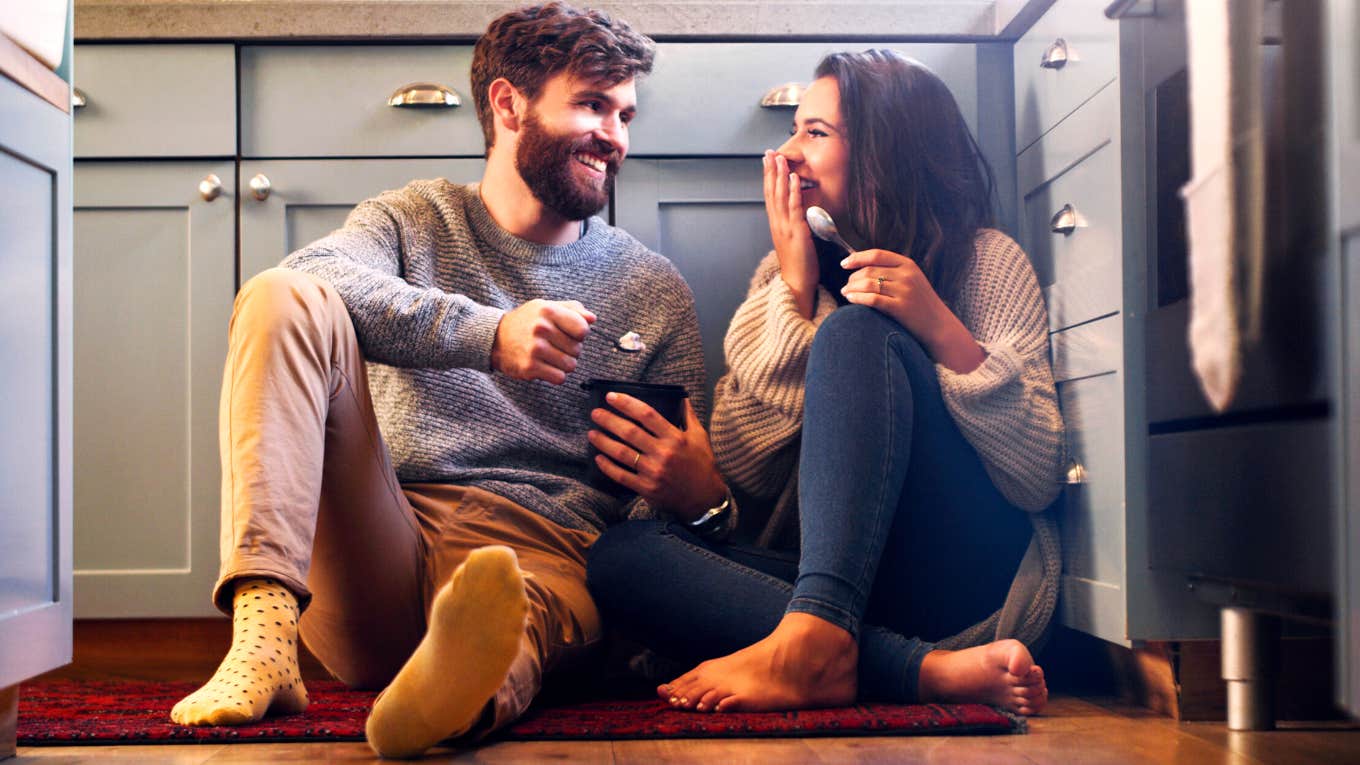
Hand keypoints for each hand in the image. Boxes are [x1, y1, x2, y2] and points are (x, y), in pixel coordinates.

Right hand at [491, 299, 595, 383]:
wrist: (494, 338)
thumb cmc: (526, 322)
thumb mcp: (546, 307)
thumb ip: (572, 309)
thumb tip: (592, 319)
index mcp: (548, 311)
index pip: (583, 329)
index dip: (579, 334)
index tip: (569, 333)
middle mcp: (541, 329)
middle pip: (577, 349)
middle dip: (570, 350)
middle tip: (555, 345)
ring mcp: (535, 349)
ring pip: (570, 365)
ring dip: (563, 364)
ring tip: (550, 356)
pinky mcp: (529, 367)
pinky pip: (559, 378)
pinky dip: (555, 375)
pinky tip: (545, 366)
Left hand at [588, 395, 727, 519]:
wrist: (705, 499)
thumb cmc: (703, 465)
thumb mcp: (700, 437)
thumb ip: (689, 416)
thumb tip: (681, 397)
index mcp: (675, 438)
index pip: (647, 414)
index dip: (627, 403)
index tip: (612, 396)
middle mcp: (663, 453)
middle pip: (630, 432)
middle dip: (609, 420)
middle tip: (595, 413)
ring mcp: (653, 472)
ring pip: (622, 453)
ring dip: (604, 441)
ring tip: (592, 433)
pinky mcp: (646, 488)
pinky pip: (622, 476)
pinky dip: (608, 467)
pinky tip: (598, 457)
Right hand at [763, 151, 818, 317]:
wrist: (796, 284)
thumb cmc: (798, 266)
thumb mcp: (791, 241)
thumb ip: (791, 226)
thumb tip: (795, 213)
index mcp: (776, 225)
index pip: (769, 196)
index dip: (767, 177)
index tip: (767, 162)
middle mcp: (777, 224)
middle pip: (771, 192)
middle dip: (770, 171)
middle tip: (769, 152)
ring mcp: (785, 227)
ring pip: (779, 196)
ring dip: (779, 175)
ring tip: (780, 158)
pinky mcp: (796, 231)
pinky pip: (793, 207)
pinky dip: (792, 191)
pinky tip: (793, 178)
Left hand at [840, 249, 985, 372]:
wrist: (939, 326)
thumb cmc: (921, 304)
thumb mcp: (912, 280)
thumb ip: (893, 271)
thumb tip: (862, 267)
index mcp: (908, 264)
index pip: (876, 254)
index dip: (857, 258)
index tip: (844, 264)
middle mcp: (906, 275)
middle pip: (869, 270)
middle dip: (853, 278)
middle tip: (846, 286)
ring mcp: (904, 291)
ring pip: (868, 284)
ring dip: (852, 288)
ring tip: (846, 293)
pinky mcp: (901, 308)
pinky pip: (872, 299)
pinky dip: (857, 298)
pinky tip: (851, 300)